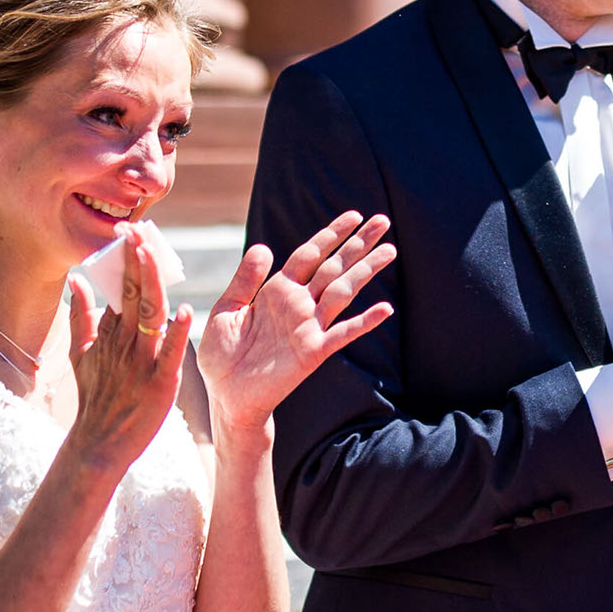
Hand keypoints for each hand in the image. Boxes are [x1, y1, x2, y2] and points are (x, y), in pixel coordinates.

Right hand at [64, 227, 195, 479]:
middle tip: (138, 230)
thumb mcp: (80, 354)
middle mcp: (125, 342)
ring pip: (149, 315)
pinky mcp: (160, 383)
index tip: (129, 231)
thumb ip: (80, 315)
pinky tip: (184, 311)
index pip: (120, 288)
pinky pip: (170, 354)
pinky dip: (177, 333)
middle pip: (133, 294)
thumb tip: (75, 278)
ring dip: (151, 283)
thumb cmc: (95, 398)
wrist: (99, 443)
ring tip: (152, 254)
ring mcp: (142, 362)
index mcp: (111, 332)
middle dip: (137, 260)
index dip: (126, 259)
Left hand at [197, 211, 396, 449]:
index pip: (309, 254)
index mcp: (277, 291)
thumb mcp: (226, 310)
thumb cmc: (223, 356)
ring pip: (343, 291)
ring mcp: (308, 327)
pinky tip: (385, 309)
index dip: (330, 234)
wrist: (225, 397)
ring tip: (389, 250)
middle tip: (383, 220)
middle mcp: (298, 304)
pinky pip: (342, 334)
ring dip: (366, 270)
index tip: (353, 215)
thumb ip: (245, 279)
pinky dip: (364, 322)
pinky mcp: (313, 351)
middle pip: (334, 266)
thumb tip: (265, 247)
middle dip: (358, 243)